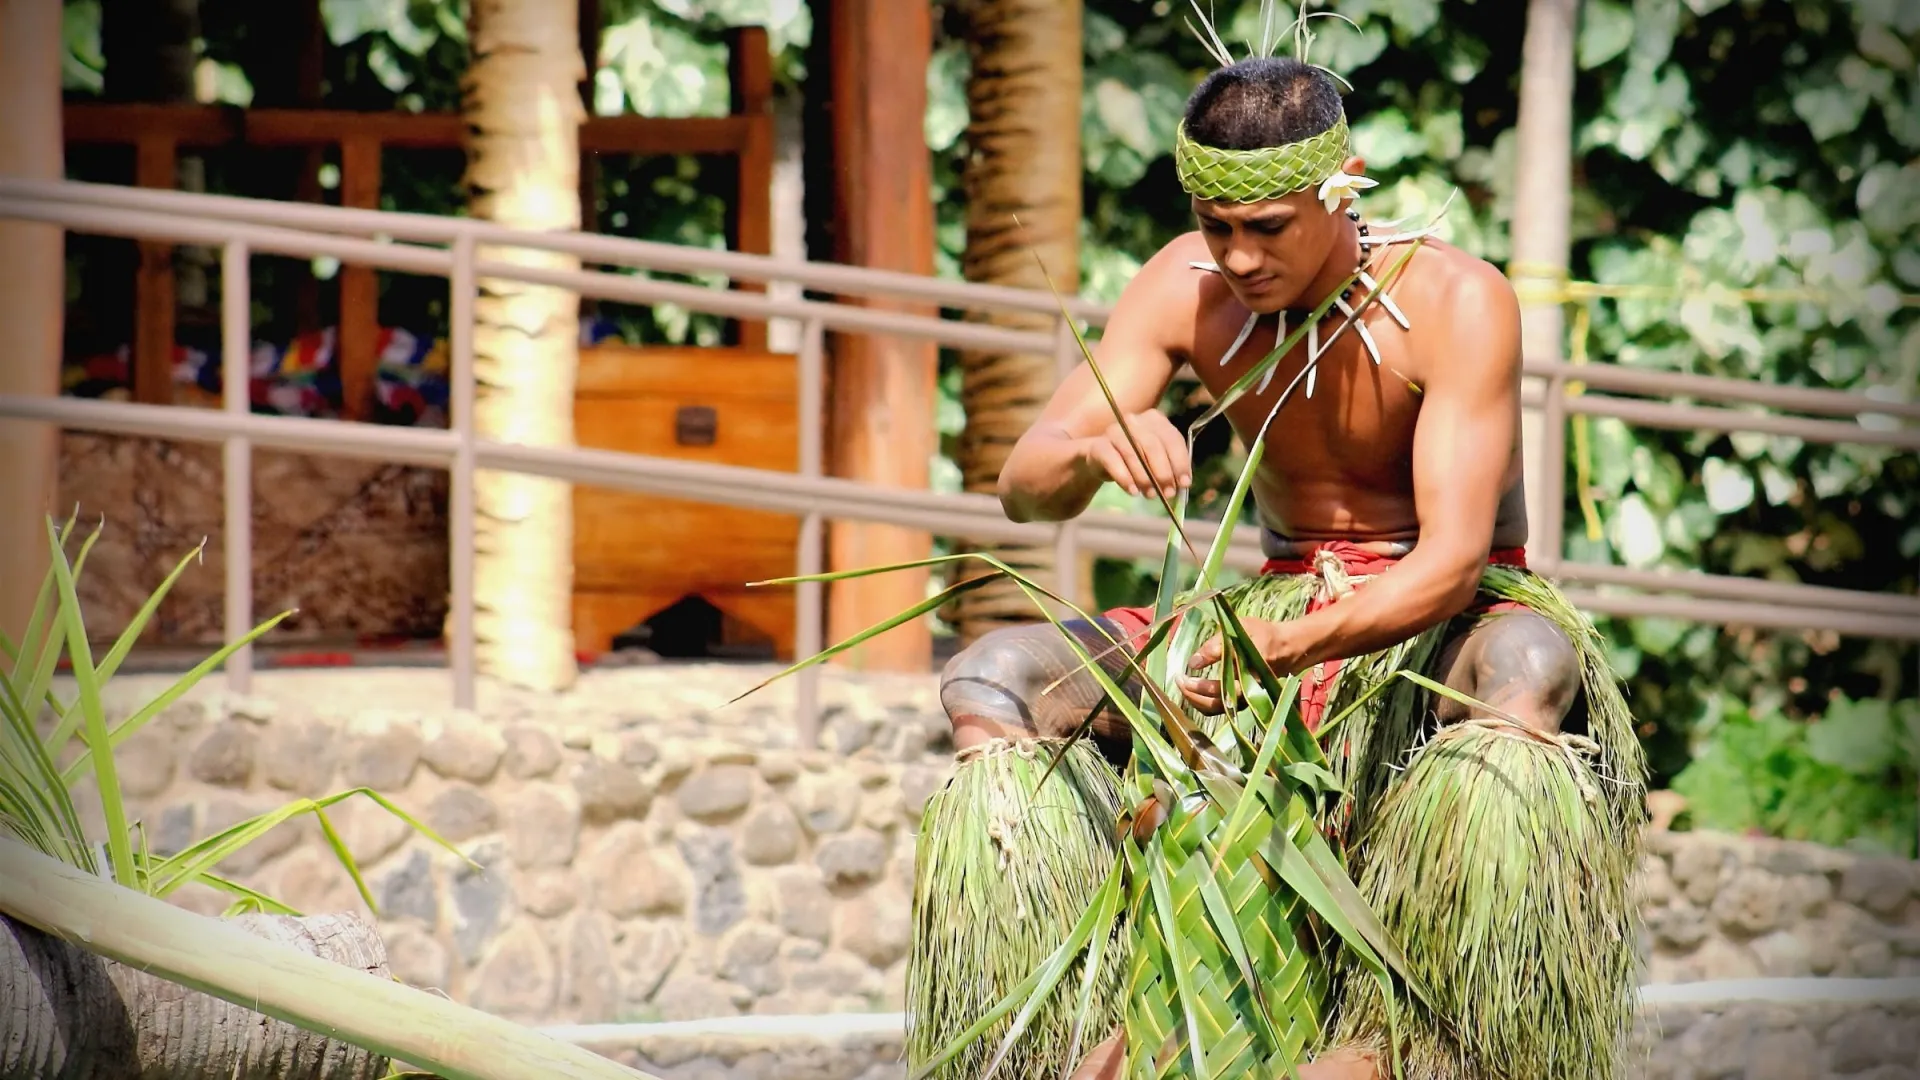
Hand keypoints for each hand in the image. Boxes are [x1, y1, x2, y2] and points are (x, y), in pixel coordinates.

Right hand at [1076, 410, 1190, 499]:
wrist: (1102, 459)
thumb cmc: (1135, 460)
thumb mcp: (1156, 461)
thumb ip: (1170, 469)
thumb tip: (1182, 485)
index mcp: (1155, 420)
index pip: (1172, 439)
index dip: (1180, 463)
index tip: (1184, 484)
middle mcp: (1134, 421)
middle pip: (1153, 445)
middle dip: (1163, 472)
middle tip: (1168, 493)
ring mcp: (1114, 431)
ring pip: (1133, 453)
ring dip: (1144, 478)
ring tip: (1150, 495)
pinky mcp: (1098, 445)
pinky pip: (1112, 461)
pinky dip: (1124, 478)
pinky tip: (1133, 491)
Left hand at [1175, 617, 1309, 714]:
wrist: (1285, 648)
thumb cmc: (1262, 635)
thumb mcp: (1243, 628)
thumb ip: (1218, 643)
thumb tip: (1194, 662)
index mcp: (1251, 672)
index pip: (1223, 684)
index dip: (1202, 683)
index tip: (1187, 669)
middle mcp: (1248, 690)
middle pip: (1217, 701)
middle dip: (1194, 693)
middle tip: (1178, 679)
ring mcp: (1245, 698)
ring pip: (1216, 708)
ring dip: (1195, 699)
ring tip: (1181, 684)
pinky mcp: (1241, 701)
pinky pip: (1219, 708)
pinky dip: (1202, 702)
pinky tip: (1191, 690)